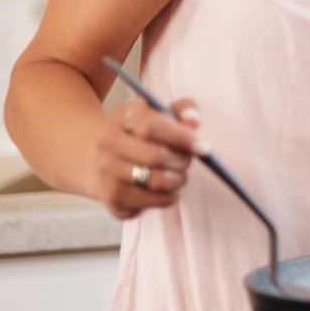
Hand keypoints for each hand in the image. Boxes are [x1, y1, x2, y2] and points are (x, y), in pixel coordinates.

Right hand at [95, 96, 200, 219]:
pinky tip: (167, 187)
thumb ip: (185, 110)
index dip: (182, 137)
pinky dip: (171, 195)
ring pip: (158, 181)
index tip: (202, 146)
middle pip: (158, 156)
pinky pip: (157, 200)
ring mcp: (107, 172)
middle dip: (182, 160)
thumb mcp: (164, 114)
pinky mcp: (113, 198)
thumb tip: (194, 121)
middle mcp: (108, 143)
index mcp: (122, 116)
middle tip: (187, 160)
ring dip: (179, 179)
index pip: (152, 127)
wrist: (110, 161)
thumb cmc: (147, 134)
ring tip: (179, 173)